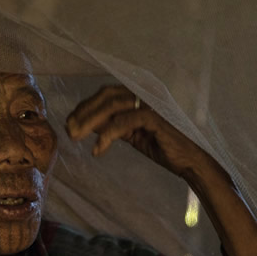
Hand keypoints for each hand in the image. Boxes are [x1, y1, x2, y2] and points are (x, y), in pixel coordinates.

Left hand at [65, 85, 214, 177]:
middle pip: (106, 96)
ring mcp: (150, 104)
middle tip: (69, 130)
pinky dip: (108, 135)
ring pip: (112, 106)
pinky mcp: (154, 118)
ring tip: (76, 137)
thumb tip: (86, 123)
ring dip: (90, 121)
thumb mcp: (131, 134)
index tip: (70, 122)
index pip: (106, 94)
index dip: (85, 106)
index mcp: (138, 96)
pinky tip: (98, 149)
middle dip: (84, 112)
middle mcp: (144, 95)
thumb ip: (112, 125)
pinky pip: (125, 121)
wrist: (187, 161)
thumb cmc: (162, 146)